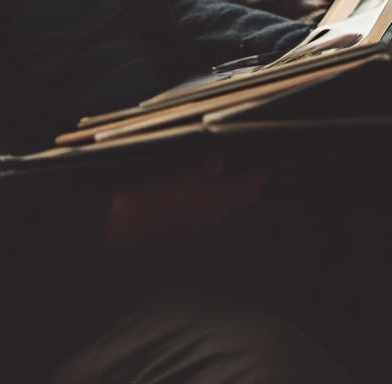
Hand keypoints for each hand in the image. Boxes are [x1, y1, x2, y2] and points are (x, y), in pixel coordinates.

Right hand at [101, 157, 270, 253]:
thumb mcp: (169, 182)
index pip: (245, 189)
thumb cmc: (141, 207)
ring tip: (243, 166)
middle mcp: (209, 215)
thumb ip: (197, 172)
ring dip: (238, 185)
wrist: (119, 233)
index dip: (259, 175)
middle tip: (261, 159)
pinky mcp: (188, 221)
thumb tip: (220, 161)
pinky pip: (215, 205)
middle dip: (252, 179)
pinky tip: (216, 181)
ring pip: (229, 201)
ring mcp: (198, 220)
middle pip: (240, 196)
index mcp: (209, 204)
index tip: (271, 159)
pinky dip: (223, 191)